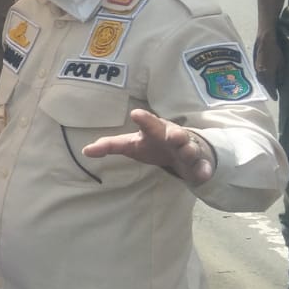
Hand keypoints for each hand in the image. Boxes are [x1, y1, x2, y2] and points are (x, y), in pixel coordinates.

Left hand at [82, 108, 213, 184]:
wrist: (181, 150)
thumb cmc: (152, 144)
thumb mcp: (131, 145)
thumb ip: (110, 146)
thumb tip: (85, 151)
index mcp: (155, 129)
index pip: (148, 123)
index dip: (143, 119)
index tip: (135, 114)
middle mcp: (172, 136)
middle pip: (174, 133)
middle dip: (175, 134)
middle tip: (172, 136)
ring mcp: (187, 149)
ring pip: (190, 149)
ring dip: (189, 150)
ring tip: (188, 152)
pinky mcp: (197, 163)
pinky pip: (201, 166)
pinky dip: (203, 169)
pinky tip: (203, 174)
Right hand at [254, 31, 283, 95]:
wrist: (264, 42)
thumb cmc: (275, 52)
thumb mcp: (281, 64)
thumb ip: (280, 75)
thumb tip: (279, 83)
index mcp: (268, 74)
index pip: (270, 87)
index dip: (273, 93)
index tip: (276, 99)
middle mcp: (260, 73)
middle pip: (264, 85)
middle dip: (268, 90)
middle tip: (273, 94)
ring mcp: (256, 69)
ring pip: (260, 80)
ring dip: (265, 84)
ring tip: (269, 87)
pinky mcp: (254, 66)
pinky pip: (258, 75)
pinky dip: (262, 79)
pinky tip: (265, 78)